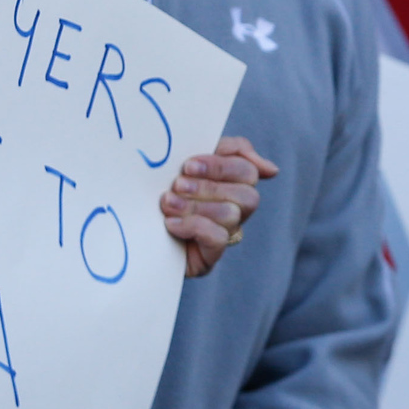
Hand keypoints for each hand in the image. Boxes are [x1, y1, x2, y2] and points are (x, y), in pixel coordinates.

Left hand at [165, 136, 277, 276]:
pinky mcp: (210, 257)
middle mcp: (237, 210)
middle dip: (209, 187)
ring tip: (168, 203)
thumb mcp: (190, 162)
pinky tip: (171, 224)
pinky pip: (217, 238)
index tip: (189, 165)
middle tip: (178, 184)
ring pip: (231, 215)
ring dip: (195, 206)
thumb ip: (225, 151)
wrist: (135, 227)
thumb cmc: (163, 189)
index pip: (247, 169)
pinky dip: (192, 226)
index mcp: (234, 182)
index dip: (221, 166)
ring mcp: (225, 235)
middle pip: (247, 195)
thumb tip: (273, 171)